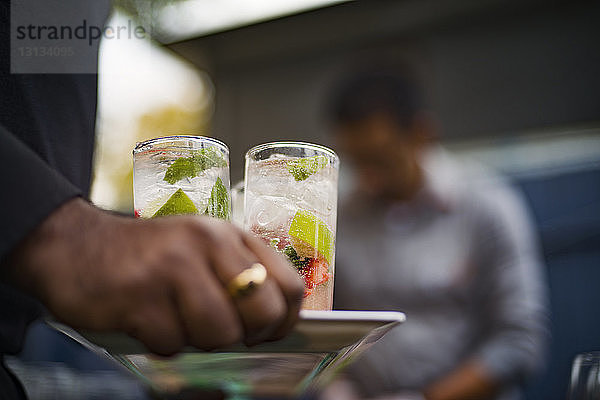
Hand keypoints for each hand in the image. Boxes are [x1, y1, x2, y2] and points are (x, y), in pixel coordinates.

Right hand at [5, 198, 303, 354]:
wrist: (76, 247)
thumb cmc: (150, 258)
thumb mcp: (201, 250)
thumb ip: (239, 276)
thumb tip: (276, 323)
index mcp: (228, 234)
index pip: (289, 284)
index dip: (285, 319)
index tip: (268, 332)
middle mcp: (206, 243)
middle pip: (263, 312)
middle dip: (246, 335)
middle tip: (222, 330)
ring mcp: (172, 268)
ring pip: (219, 333)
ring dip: (197, 340)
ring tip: (176, 320)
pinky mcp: (139, 296)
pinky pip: (173, 345)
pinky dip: (161, 344)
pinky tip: (146, 320)